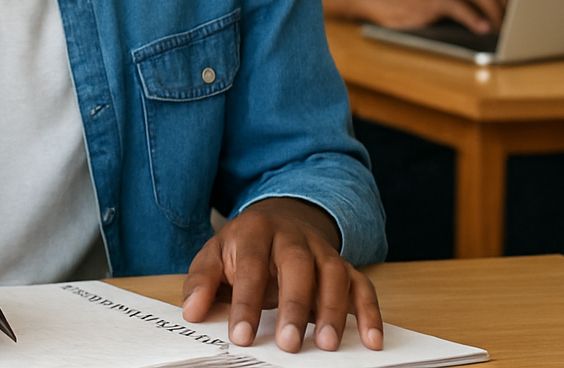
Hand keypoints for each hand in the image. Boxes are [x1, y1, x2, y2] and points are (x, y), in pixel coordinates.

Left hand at [182, 198, 381, 352]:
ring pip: (334, 275)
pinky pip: (362, 285)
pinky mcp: (345, 265)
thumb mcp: (214, 256)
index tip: (240, 336)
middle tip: (289, 344)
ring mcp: (322, 250)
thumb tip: (192, 312)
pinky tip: (371, 340)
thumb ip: (202, 282)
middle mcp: (292, 237)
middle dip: (294, 306)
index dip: (245, 303)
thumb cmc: (242, 248)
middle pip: (297, 266)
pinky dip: (370, 312)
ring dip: (334, 311)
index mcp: (255, 231)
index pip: (251, 267)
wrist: (279, 219)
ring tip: (326, 345)